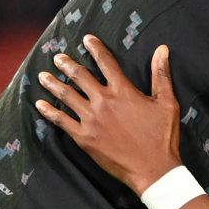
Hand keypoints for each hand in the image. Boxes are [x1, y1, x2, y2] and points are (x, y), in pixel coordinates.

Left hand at [35, 35, 182, 194]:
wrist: (153, 169)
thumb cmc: (162, 136)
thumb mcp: (167, 102)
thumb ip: (161, 74)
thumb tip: (162, 49)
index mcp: (123, 91)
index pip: (106, 62)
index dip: (96, 48)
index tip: (87, 39)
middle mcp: (103, 101)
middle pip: (80, 76)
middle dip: (67, 64)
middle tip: (58, 57)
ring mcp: (91, 119)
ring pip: (66, 96)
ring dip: (53, 84)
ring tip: (43, 76)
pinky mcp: (84, 137)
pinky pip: (61, 121)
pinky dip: (49, 112)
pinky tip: (40, 105)